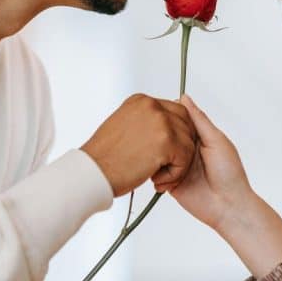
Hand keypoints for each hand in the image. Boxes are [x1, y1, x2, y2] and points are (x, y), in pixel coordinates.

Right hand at [82, 94, 196, 196]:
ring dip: (179, 162)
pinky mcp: (166, 141)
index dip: (177, 132)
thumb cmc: (103, 158)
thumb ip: (144, 122)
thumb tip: (160, 127)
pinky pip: (185, 157)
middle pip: (186, 122)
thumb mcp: (123, 127)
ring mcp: (160, 121)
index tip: (171, 149)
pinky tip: (158, 179)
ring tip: (159, 175)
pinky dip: (176, 173)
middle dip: (182, 145)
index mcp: (141, 101)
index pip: (174, 110)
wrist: (93, 172)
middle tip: (169, 164)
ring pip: (188, 141)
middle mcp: (152, 106)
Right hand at [167, 95, 254, 231]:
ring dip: (156, 158)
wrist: (228, 205)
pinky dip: (157, 177)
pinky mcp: (171, 184)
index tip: (155, 111)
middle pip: (165, 138)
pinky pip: (157, 177)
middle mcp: (185, 151)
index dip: (166, 117)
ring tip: (159, 161)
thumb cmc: (229, 172)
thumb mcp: (215, 140)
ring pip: (158, 157)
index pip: (177, 121)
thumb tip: (184, 98)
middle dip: (157, 137)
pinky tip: (163, 178)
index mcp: (198, 137)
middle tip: (151, 136)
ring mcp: (177, 168)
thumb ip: (199, 120)